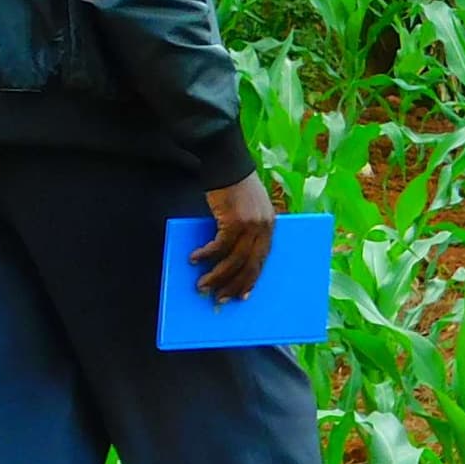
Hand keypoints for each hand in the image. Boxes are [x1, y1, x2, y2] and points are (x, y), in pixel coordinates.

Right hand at [195, 172, 278, 302]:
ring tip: (203, 286)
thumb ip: (244, 230)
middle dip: (234, 284)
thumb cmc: (234, 188)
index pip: (263, 259)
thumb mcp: (247, 210)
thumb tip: (228, 256)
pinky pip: (219, 246)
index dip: (252, 279)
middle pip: (250, 264)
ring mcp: (251, 224)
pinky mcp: (234, 220)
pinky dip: (206, 255)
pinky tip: (194, 260)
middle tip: (220, 299)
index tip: (242, 296)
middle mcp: (264, 227)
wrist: (227, 164)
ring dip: (217, 276)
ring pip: (234, 259)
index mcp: (270, 226)